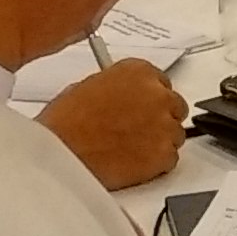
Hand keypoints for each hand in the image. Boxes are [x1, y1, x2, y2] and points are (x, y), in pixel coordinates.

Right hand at [36, 60, 187, 189]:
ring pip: (175, 133)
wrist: (61, 152)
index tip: (144, 105)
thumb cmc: (65, 122)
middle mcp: (157, 94)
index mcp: (138, 71)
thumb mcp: (87, 87)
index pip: (160, 80)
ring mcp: (164, 124)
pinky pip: (170, 159)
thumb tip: (121, 96)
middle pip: (174, 106)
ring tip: (131, 149)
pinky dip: (157, 164)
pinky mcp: (165, 154)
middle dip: (159, 118)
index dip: (150, 97)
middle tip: (138, 130)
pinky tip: (134, 163)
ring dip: (159, 140)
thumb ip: (116, 87)